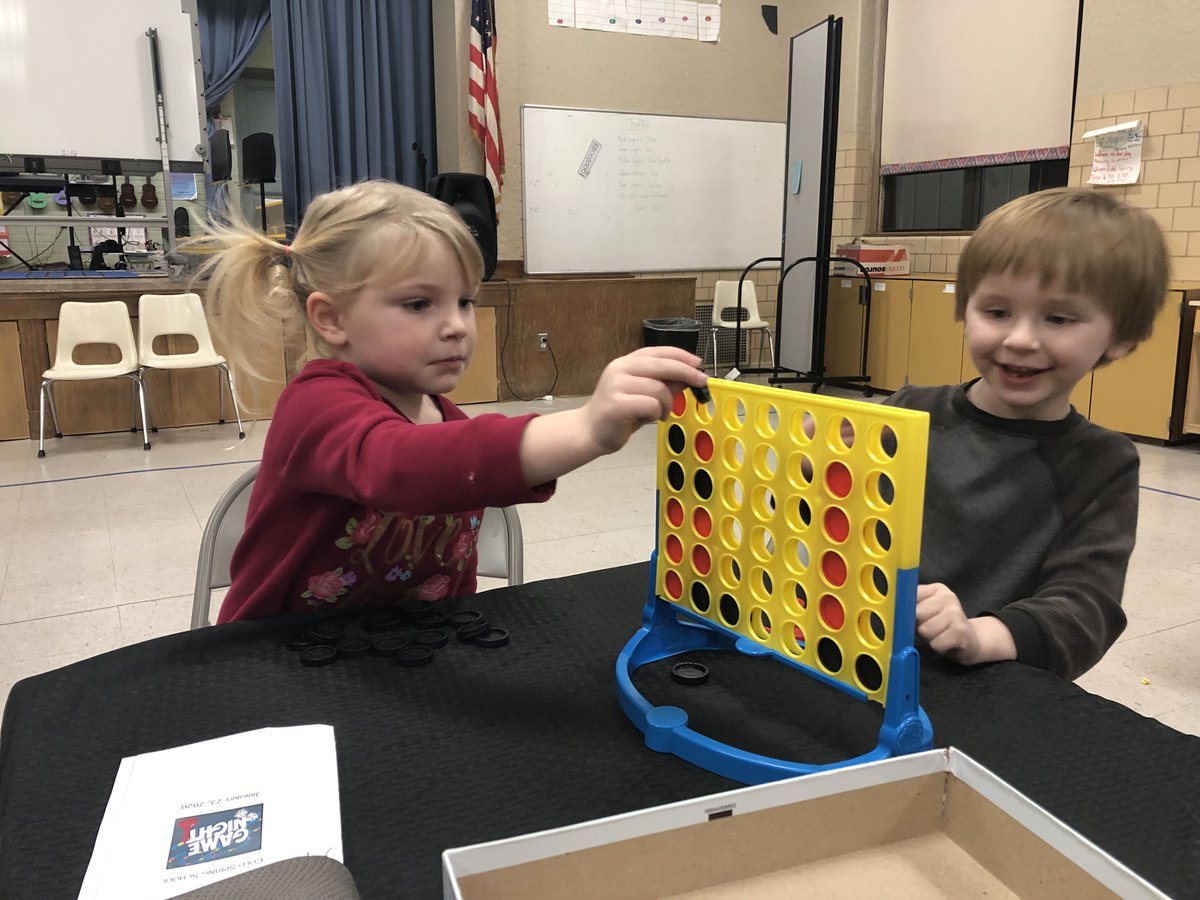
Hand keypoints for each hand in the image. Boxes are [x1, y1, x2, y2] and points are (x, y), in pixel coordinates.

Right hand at [580, 346, 706, 453]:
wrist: (590, 431)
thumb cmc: (619, 413)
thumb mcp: (644, 394)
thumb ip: (663, 383)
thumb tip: (688, 376)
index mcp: (626, 363)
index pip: (658, 352)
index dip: (681, 356)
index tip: (698, 364)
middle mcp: (619, 369)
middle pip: (662, 365)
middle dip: (686, 373)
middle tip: (701, 382)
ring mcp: (616, 386)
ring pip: (659, 389)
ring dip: (667, 404)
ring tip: (660, 413)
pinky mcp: (617, 405)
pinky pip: (651, 405)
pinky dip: (656, 413)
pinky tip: (649, 418)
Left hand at [915, 583, 1015, 666]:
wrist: (972, 641)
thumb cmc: (943, 625)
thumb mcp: (927, 610)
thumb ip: (912, 606)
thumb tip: (896, 611)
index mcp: (937, 589)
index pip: (910, 596)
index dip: (907, 610)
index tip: (915, 616)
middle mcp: (948, 597)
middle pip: (917, 614)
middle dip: (920, 625)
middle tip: (932, 627)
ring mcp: (956, 613)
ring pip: (925, 630)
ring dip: (930, 638)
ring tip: (940, 635)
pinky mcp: (961, 632)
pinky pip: (935, 644)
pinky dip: (938, 647)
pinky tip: (947, 643)